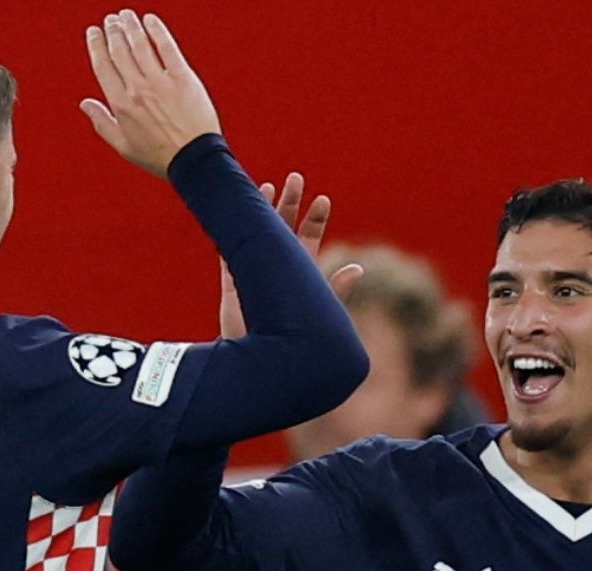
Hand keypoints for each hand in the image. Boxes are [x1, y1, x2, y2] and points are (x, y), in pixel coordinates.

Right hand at [81, 11, 219, 176]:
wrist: (195, 160)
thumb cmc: (160, 156)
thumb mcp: (123, 146)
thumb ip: (102, 122)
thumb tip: (84, 104)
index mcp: (120, 104)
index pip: (103, 65)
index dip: (96, 44)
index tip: (94, 32)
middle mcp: (138, 89)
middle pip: (120, 50)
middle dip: (113, 31)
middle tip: (111, 20)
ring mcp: (160, 82)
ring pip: (140, 44)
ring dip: (131, 26)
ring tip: (126, 15)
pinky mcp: (183, 78)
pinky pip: (167, 47)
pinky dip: (157, 31)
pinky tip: (150, 20)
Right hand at [218, 173, 363, 338]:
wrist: (264, 371)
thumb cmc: (299, 349)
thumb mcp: (321, 315)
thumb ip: (337, 291)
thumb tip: (359, 267)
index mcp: (303, 277)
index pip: (311, 240)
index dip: (316, 220)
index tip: (324, 200)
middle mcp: (280, 273)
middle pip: (285, 230)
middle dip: (291, 203)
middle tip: (296, 177)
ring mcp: (256, 278)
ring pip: (259, 237)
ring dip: (263, 212)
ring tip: (268, 185)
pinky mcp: (233, 288)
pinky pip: (232, 254)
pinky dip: (235, 234)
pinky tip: (237, 214)